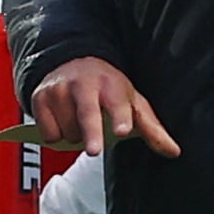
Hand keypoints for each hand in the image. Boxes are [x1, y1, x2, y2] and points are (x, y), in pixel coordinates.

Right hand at [30, 56, 179, 157]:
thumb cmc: (107, 87)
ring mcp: (59, 90)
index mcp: (111, 85)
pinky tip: (62, 122)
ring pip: (68, 130)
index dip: (120, 117)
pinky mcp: (39, 98)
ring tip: (80, 123)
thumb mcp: (132, 102)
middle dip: (91, 132)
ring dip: (76, 136)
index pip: (117, 104)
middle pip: (87, 114)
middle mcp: (83, 85)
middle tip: (94, 150)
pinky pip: (48, 132)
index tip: (123, 130)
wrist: (71, 61)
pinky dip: (55, 135)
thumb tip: (174, 152)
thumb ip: (151, 129)